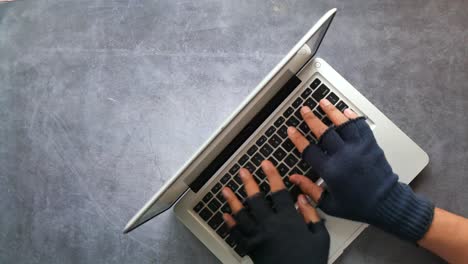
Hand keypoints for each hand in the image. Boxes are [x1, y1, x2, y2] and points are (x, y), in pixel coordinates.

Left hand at [222, 161, 329, 263]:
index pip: (278, 192)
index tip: (266, 164)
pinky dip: (229, 224)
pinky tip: (225, 215)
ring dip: (232, 201)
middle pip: (256, 199)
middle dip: (248, 182)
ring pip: (242, 214)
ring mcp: (258, 237)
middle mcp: (270, 225)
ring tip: (226, 190)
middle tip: (243, 171)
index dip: (272, 175)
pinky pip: (237, 234)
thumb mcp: (320, 237)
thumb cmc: (310, 262)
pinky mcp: (251, 248)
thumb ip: (312, 216)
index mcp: (289, 220)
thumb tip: (303, 198)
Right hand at [287, 99, 433, 241]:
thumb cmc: (357, 205)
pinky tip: (344, 111)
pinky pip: (360, 126)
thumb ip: (310, 189)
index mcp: (331, 171)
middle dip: (311, 119)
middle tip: (304, 110)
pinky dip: (352, 116)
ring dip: (331, 111)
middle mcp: (343, 156)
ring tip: (323, 102)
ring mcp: (358, 148)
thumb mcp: (329, 204)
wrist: (386, 203)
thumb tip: (294, 178)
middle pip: (323, 132)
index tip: (291, 130)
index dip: (298, 139)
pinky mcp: (371, 145)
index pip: (309, 150)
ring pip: (342, 124)